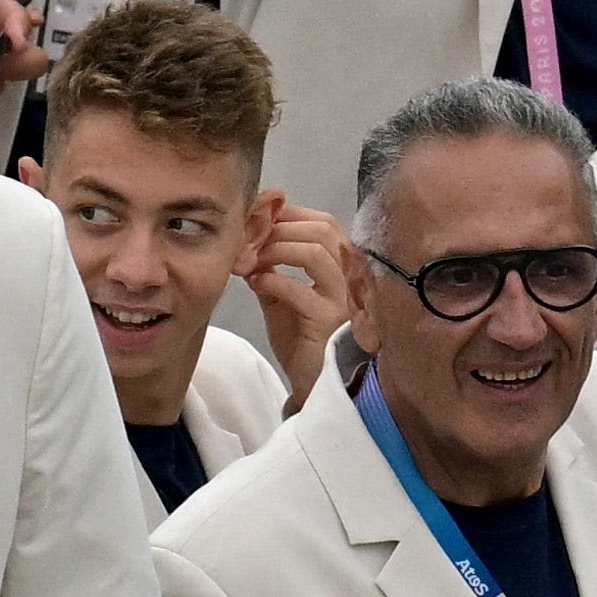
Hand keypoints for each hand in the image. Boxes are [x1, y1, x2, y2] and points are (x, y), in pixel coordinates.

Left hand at [245, 192, 353, 404]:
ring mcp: (342, 297)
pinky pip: (301, 290)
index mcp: (340, 265)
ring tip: (252, 261)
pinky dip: (274, 280)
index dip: (287, 215)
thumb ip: (271, 268)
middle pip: (322, 228)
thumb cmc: (302, 339)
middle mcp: (349, 275)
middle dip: (279, 228)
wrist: (312, 382)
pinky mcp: (328, 321)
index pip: (322, 222)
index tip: (255, 221)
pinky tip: (255, 283)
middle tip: (249, 241)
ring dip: (276, 250)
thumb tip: (248, 242)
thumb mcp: (281, 297)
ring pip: (315, 252)